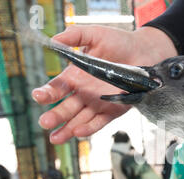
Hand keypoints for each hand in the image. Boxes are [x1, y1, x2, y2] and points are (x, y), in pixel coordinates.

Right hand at [32, 25, 176, 143]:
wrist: (144, 52)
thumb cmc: (119, 42)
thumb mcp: (94, 35)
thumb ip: (74, 36)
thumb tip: (54, 40)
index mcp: (76, 76)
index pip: (57, 87)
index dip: (47, 92)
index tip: (38, 96)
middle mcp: (84, 92)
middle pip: (66, 107)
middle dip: (55, 116)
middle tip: (44, 123)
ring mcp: (98, 103)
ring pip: (79, 119)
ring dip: (67, 129)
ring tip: (55, 138)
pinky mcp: (113, 111)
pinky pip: (99, 122)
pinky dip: (89, 128)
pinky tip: (78, 132)